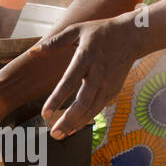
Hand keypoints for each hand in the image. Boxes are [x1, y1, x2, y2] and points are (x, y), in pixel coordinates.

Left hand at [39, 12, 147, 138]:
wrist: (132, 35)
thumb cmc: (101, 32)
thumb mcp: (77, 30)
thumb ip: (55, 42)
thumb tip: (33, 51)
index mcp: (86, 58)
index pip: (69, 82)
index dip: (57, 99)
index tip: (45, 113)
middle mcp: (98, 73)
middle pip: (83, 102)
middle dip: (68, 120)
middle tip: (54, 134)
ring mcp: (108, 83)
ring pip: (92, 109)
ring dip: (77, 124)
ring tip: (61, 135)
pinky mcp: (114, 90)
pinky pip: (99, 108)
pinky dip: (87, 119)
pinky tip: (74, 127)